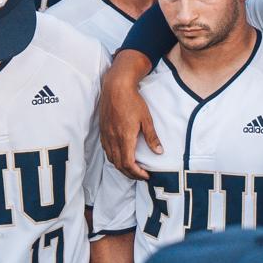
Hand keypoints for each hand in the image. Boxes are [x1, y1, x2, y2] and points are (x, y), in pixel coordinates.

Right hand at [99, 55, 160, 179]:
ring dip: (122, 167)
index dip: (137, 173)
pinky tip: (121, 156)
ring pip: (111, 159)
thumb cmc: (132, 101)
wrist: (116, 87)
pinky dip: (114, 158)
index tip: (146, 175)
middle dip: (130, 174)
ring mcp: (106, 135)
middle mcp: (113, 139)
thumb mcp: (146, 119)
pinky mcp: (102, 131)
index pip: (128, 164)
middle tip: (141, 175)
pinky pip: (106, 150)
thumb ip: (152, 137)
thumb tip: (159, 152)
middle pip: (119, 165)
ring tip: (132, 169)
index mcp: (125, 137)